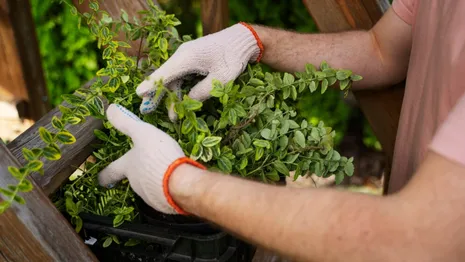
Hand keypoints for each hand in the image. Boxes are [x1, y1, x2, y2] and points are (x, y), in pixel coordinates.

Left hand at [98, 104, 203, 213]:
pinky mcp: (166, 204)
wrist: (180, 183)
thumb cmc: (158, 155)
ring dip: (156, 180)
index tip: (101, 178)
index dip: (105, 174)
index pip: (111, 172)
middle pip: (133, 178)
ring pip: (150, 187)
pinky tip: (178, 181)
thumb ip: (126, 123)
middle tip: (149, 164)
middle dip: (140, 172)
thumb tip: (109, 108)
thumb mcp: (143, 133)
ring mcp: (150, 196)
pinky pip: (165, 195)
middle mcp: (136, 184)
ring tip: (168, 170)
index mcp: (128, 168)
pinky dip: (169, 188)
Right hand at [135, 22, 262, 120]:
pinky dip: (180, 90)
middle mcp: (183, 55)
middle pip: (165, 77)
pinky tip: (181, 103)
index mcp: (187, 58)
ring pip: (173, 79)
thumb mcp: (221, 78)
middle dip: (156, 95)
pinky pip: (181, 76)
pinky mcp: (193, 60)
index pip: (164, 73)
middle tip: (146, 111)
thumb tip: (188, 101)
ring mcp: (187, 57)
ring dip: (171, 96)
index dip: (151, 85)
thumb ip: (203, 91)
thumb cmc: (233, 57)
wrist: (242, 40)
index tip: (138, 94)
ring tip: (172, 116)